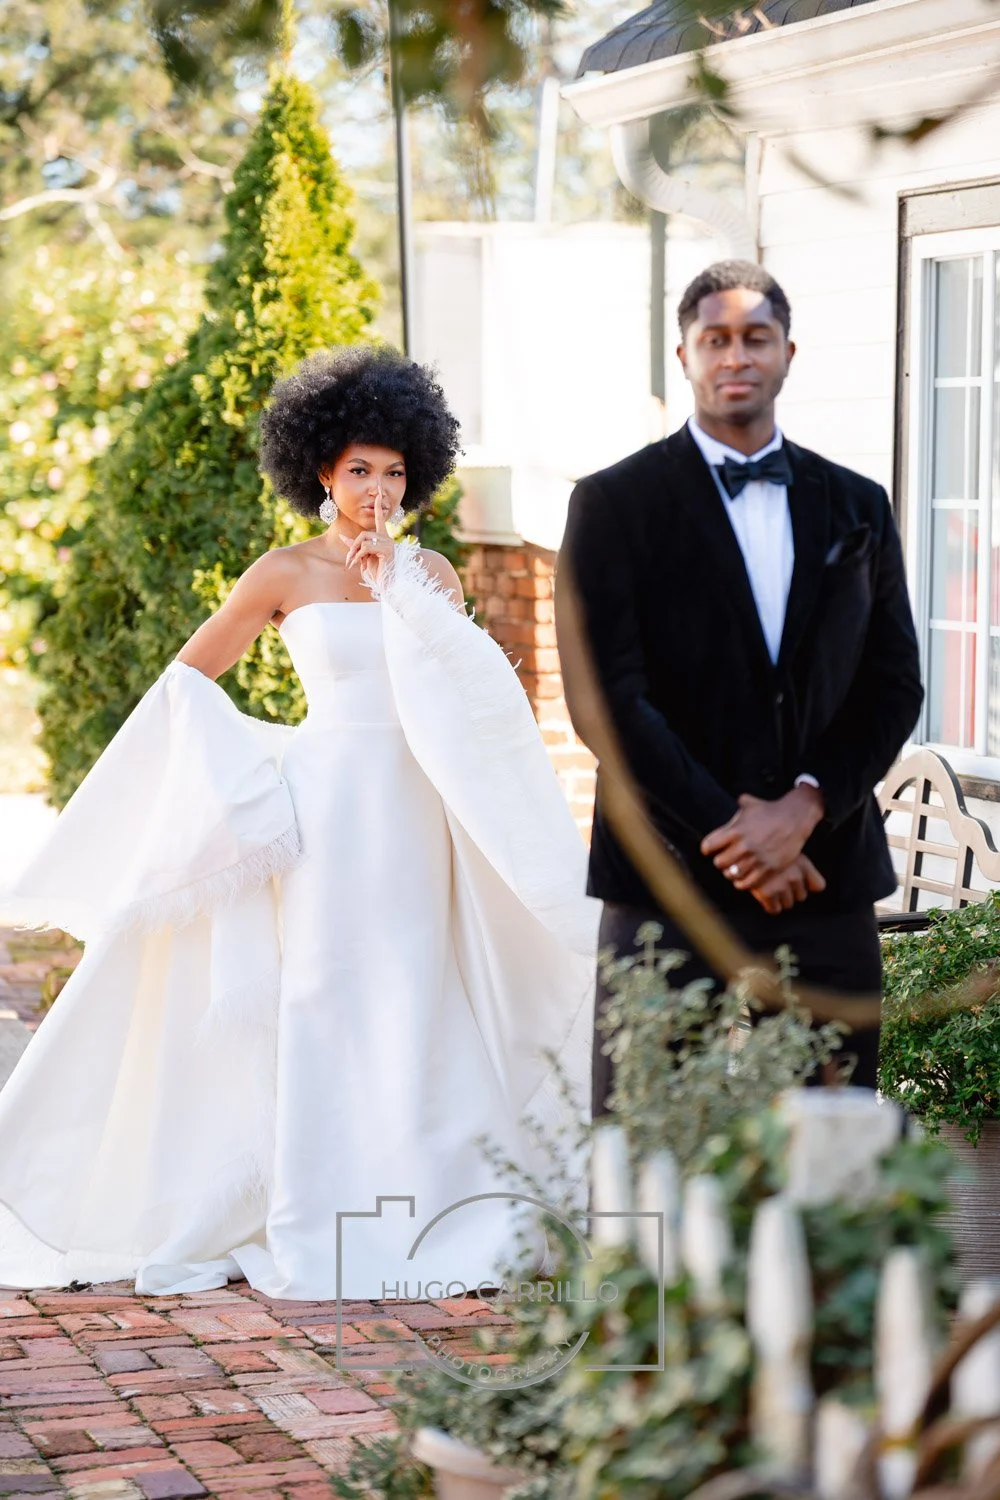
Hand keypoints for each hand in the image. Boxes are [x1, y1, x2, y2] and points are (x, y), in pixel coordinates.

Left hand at [339, 487, 393, 580]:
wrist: (387, 584)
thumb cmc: (377, 571)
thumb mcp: (363, 556)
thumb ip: (354, 545)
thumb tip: (342, 536)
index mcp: (383, 538)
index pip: (380, 519)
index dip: (379, 507)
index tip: (378, 494)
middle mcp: (387, 539)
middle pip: (364, 534)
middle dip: (353, 545)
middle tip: (349, 559)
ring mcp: (388, 544)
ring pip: (363, 540)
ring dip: (354, 552)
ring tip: (352, 563)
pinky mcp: (387, 551)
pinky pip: (366, 548)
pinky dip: (357, 556)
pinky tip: (356, 564)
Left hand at [701, 785, 824, 888]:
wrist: (795, 818)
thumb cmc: (770, 810)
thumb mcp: (751, 804)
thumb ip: (739, 804)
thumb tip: (737, 800)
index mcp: (735, 831)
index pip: (708, 846)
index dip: (708, 848)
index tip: (711, 849)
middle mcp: (744, 845)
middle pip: (719, 863)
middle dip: (721, 862)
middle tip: (725, 861)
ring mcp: (756, 858)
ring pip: (732, 874)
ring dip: (731, 874)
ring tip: (734, 870)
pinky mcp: (768, 868)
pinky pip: (748, 883)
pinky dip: (742, 883)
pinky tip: (743, 879)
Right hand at [749, 853, 825, 914]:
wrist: (741, 849)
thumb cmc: (763, 847)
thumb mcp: (786, 849)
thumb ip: (800, 865)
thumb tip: (813, 886)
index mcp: (802, 864)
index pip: (818, 886)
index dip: (809, 885)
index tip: (802, 882)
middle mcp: (795, 876)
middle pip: (801, 896)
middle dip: (791, 891)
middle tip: (778, 881)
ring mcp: (781, 886)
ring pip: (788, 904)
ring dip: (780, 898)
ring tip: (770, 886)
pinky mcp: (767, 894)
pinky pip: (774, 909)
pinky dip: (769, 904)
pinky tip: (764, 894)